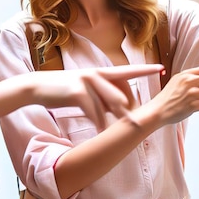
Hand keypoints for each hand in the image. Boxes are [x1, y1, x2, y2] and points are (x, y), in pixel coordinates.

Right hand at [29, 64, 163, 129]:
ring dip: (117, 119)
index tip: (161, 68)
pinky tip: (100, 130)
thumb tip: (117, 108)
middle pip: (121, 92)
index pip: (127, 71)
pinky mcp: (77, 92)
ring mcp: (87, 82)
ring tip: (125, 128)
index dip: (145, 70)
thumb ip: (101, 95)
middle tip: (136, 120)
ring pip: (110, 103)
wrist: (37, 86)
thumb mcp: (84, 89)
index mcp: (99, 72)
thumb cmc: (63, 89)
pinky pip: (94, 111)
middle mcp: (96, 74)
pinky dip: (98, 123)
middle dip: (129, 108)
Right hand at [152, 59, 198, 124]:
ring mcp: (191, 93)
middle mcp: (188, 82)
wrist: (158, 110)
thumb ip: (191, 77)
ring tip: (193, 100)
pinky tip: (193, 106)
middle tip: (197, 93)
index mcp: (184, 75)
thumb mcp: (177, 82)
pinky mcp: (193, 104)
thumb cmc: (168, 97)